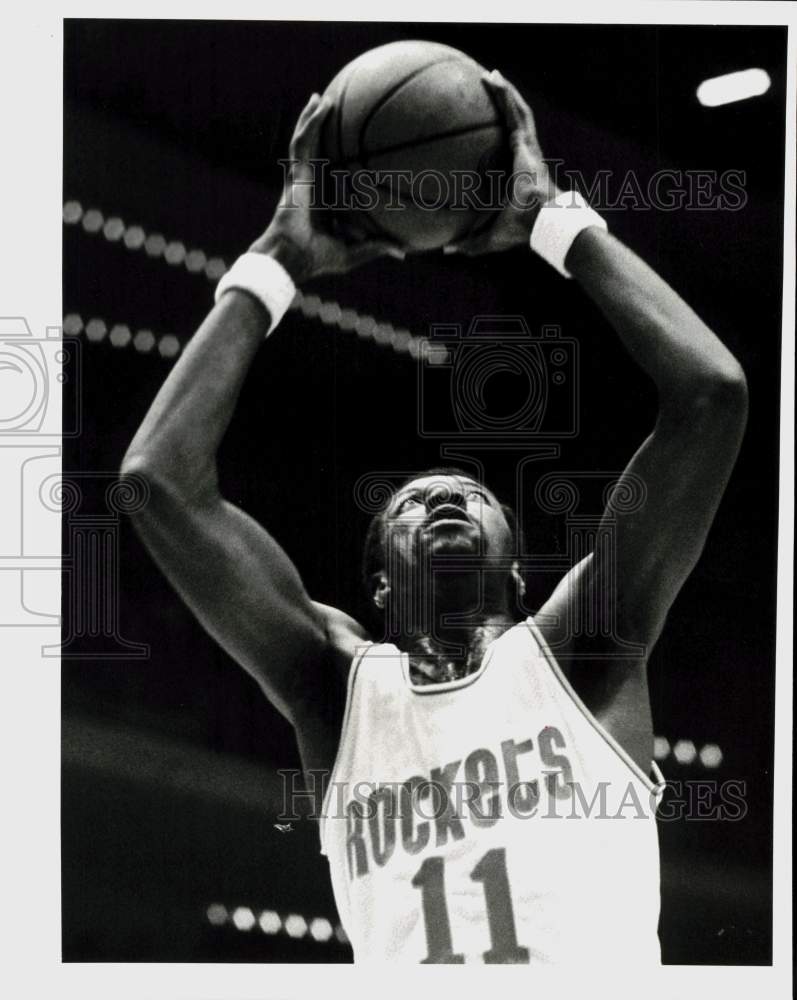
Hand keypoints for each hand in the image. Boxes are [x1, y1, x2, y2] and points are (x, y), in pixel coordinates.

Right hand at [251, 94, 404, 282]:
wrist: (294, 256)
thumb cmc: (318, 259)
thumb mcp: (354, 252)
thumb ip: (376, 247)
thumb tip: (403, 253)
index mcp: (322, 202)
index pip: (330, 176)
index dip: (335, 161)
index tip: (348, 148)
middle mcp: (311, 186)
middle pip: (316, 152)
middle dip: (320, 132)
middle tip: (330, 111)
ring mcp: (302, 178)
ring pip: (305, 142)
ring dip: (311, 119)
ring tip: (319, 98)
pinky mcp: (296, 173)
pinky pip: (303, 142)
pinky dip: (310, 122)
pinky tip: (319, 104)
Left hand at [445, 70, 562, 255]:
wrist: (540, 220)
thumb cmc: (519, 229)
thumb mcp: (488, 236)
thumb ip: (468, 242)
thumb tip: (446, 250)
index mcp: (516, 173)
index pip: (506, 149)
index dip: (496, 135)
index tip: (484, 126)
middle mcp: (523, 155)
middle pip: (511, 125)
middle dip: (501, 107)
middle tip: (486, 91)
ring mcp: (527, 146)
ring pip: (516, 112)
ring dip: (504, 92)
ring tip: (490, 75)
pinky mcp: (527, 141)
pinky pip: (516, 111)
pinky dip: (506, 94)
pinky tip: (493, 78)